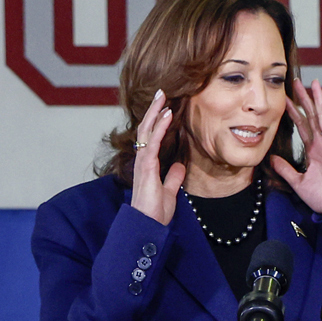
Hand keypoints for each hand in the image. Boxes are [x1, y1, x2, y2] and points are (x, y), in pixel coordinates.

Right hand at [128, 90, 182, 224]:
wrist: (147, 227)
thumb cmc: (155, 213)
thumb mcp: (169, 192)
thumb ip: (172, 178)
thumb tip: (179, 166)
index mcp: (148, 165)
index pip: (150, 137)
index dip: (157, 122)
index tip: (165, 107)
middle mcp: (142, 161)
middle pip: (146, 129)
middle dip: (154, 110)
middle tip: (162, 93)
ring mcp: (143, 163)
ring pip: (146, 131)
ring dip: (155, 113)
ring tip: (163, 97)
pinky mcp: (146, 168)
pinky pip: (152, 142)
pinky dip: (159, 127)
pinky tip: (167, 115)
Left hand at [275, 78, 321, 216]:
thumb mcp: (297, 182)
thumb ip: (285, 169)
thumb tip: (270, 158)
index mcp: (313, 150)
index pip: (301, 126)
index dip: (293, 112)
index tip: (285, 98)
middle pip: (312, 116)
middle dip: (304, 99)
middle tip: (296, 82)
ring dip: (319, 101)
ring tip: (314, 84)